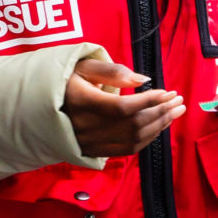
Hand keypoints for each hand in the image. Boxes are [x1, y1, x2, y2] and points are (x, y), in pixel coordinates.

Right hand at [61, 55, 182, 160]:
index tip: (168, 92)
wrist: (38, 107)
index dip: (149, 102)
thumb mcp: (82, 66)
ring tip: (175, 112)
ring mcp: (89, 143)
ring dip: (159, 126)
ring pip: (133, 140)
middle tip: (179, 100)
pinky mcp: (93, 152)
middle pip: (132, 125)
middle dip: (161, 113)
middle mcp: (85, 127)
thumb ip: (112, 71)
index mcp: (80, 102)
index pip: (122, 108)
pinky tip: (158, 125)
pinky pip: (126, 149)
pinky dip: (147, 138)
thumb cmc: (63, 80)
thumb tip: (143, 79)